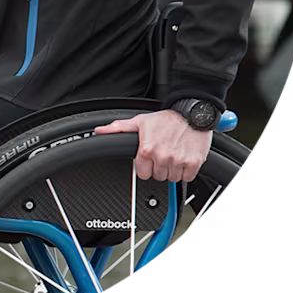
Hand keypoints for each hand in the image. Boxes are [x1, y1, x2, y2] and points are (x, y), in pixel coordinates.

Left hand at [93, 110, 211, 181]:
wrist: (191, 114)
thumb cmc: (166, 119)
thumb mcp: (139, 121)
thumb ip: (118, 128)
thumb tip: (99, 131)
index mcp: (146, 149)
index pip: (142, 174)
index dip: (145, 167)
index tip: (149, 159)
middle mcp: (162, 156)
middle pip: (157, 177)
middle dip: (158, 167)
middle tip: (162, 154)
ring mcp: (178, 161)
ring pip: (171, 179)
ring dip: (172, 170)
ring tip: (172, 155)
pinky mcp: (193, 163)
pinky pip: (187, 178)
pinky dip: (185, 171)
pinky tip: (182, 158)